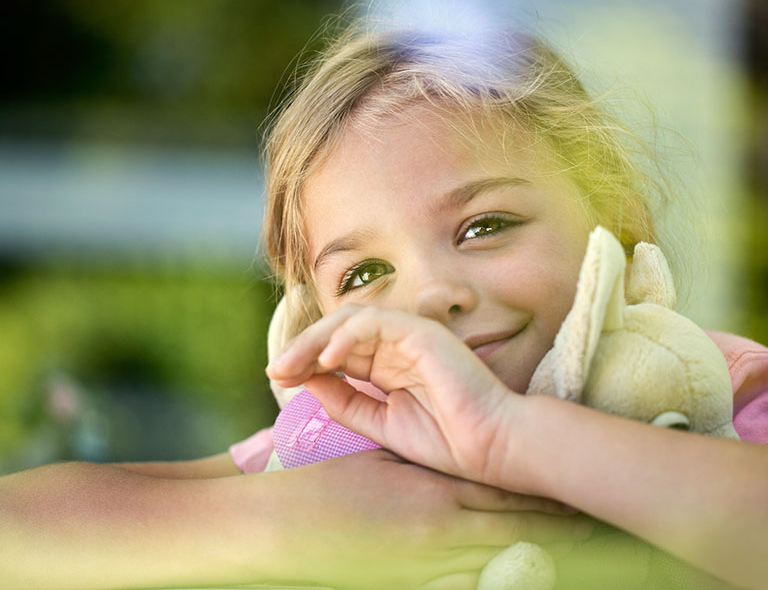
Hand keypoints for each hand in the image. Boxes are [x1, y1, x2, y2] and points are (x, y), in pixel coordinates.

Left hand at [266, 304, 523, 485]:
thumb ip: (346, 402)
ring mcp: (412, 335)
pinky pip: (376, 322)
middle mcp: (398, 345)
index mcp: (389, 364)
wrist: (491, 447)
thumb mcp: (381, 424)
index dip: (305, 360)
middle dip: (302, 346)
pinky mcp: (423, 332)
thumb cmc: (446, 440)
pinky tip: (327, 360)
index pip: (338, 349)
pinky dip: (347, 336)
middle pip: (338, 329)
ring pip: (351, 319)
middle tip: (276, 371)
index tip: (279, 379)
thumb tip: (307, 382)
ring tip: (292, 365)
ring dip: (316, 339)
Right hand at [267, 448, 591, 589]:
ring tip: (566, 554)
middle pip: (511, 534)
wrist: (285, 528)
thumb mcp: (384, 465)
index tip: (576, 501)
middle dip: (553, 533)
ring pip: (494, 564)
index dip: (543, 502)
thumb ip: (426, 471)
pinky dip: (489, 579)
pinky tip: (509, 575)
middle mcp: (440, 532)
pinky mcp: (409, 585)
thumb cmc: (329, 488)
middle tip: (592, 532)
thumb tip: (458, 475)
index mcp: (434, 493)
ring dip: (528, 557)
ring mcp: (427, 566)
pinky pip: (462, 586)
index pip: (504, 498)